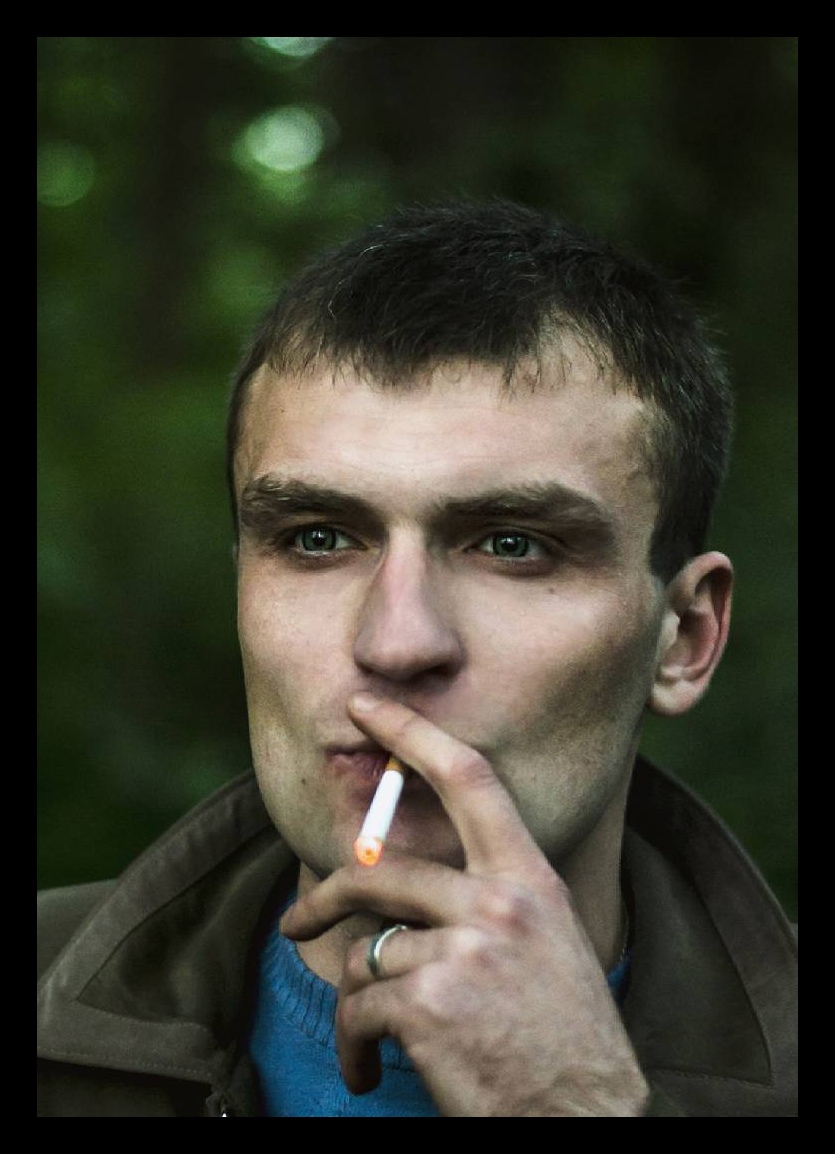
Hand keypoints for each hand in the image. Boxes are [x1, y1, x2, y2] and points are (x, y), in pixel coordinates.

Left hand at [279, 692, 648, 1116]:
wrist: (586, 1122)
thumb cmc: (563, 1040)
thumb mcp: (547, 946)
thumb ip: (492, 901)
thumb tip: (413, 885)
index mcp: (531, 880)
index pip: (470, 777)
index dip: (413, 733)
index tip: (368, 707)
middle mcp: (500, 903)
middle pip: (382, 869)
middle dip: (327, 895)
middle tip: (297, 920)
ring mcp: (465, 950)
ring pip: (366, 952)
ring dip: (359, 1005)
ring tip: (372, 1045)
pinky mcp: (428, 1003)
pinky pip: (358, 1007)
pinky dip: (354, 1047)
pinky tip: (373, 1074)